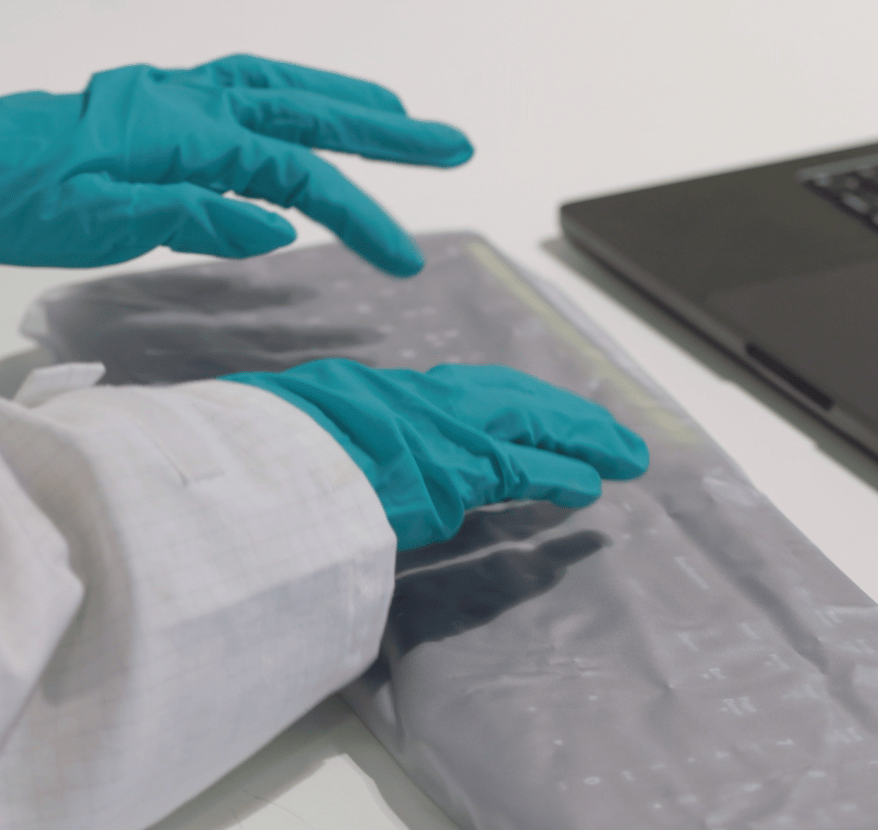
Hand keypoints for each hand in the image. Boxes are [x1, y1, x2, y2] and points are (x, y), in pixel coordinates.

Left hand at [0, 54, 472, 275]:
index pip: (294, 174)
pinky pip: (242, 88)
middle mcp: (188, 100)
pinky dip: (290, 94)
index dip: (356, 212)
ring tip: (402, 120)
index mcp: (183, 132)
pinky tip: (307, 108)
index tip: (402, 255)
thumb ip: (192, 216)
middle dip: (387, 132)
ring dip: (347, 101)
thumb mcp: (98, 222)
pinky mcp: (156, 104)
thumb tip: (275, 227)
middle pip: (307, 110)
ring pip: (279, 87)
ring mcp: (173, 95)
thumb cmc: (14, 201)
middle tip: (454, 145)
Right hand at [221, 360, 647, 550]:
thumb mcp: (288, 434)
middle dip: (562, 412)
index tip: (537, 413)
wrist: (252, 467)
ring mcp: (438, 431)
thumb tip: (325, 462)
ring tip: (625, 455)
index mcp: (376, 391)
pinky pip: (522, 470)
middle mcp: (416, 399)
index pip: (461, 393)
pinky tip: (592, 486)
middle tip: (605, 432)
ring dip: (583, 439)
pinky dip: (561, 474)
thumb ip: (323, 439)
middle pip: (508, 396)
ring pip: (530, 424)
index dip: (508, 402)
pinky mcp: (453, 470)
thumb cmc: (257, 457)